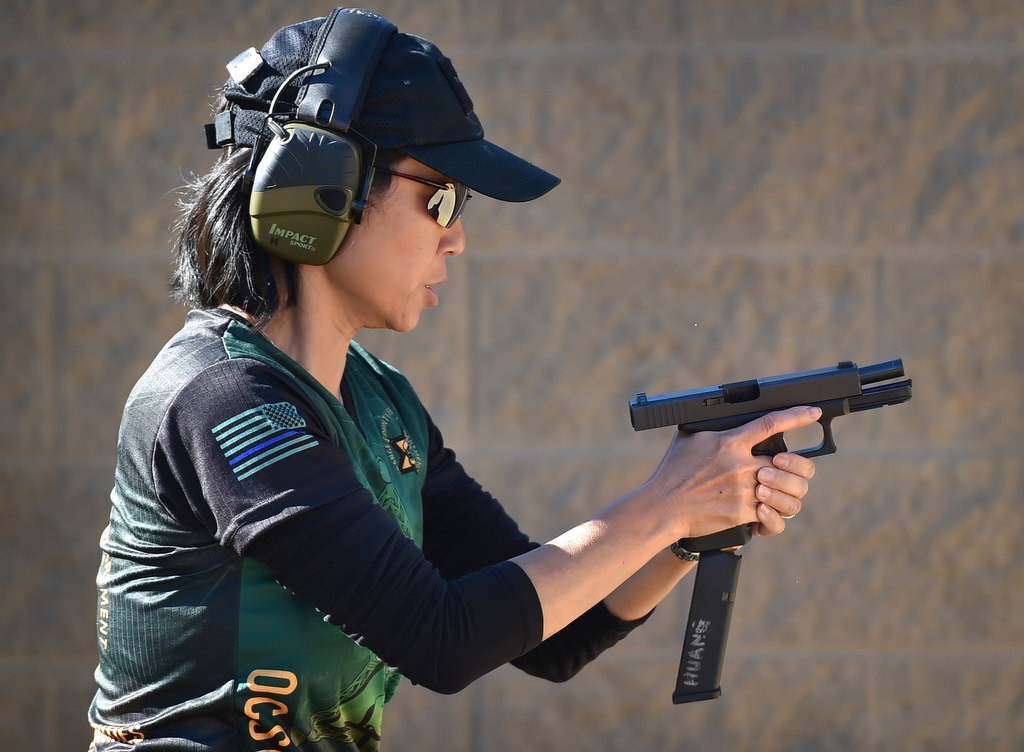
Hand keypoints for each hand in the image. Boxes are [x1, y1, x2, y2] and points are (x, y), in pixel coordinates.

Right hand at [647, 405, 819, 540]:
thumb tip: (724, 417)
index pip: (770, 423)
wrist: (663, 507)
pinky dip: (770, 512)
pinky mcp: (742, 512)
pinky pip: (771, 513)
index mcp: (729, 442)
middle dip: (797, 466)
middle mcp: (740, 465)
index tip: (813, 413)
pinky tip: (763, 509)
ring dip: (788, 491)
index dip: (796, 416)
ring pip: (786, 491)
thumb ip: (713, 428)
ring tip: (779, 491)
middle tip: (792, 468)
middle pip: (788, 462)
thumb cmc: (672, 471)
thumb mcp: (689, 439)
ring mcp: (743, 490)